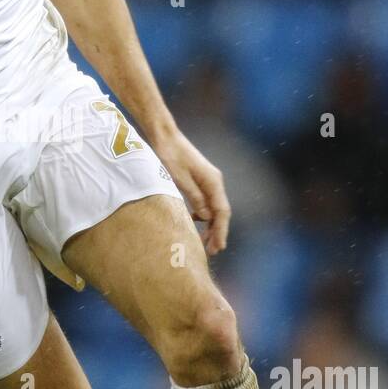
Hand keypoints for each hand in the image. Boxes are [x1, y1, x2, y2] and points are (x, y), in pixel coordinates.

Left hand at [153, 126, 230, 254]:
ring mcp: (207, 181)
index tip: (218, 247)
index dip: (221, 231)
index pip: (222, 211)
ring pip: (213, 208)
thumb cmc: (170, 156)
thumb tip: (206, 217)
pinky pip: (205, 202)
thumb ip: (194, 197)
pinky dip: (202, 216)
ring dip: (210, 226)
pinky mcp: (199, 181)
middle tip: (210, 251)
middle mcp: (214, 182)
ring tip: (203, 242)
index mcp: (213, 181)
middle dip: (217, 232)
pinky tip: (194, 223)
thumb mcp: (179, 179)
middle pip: (220, 212)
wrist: (165, 137)